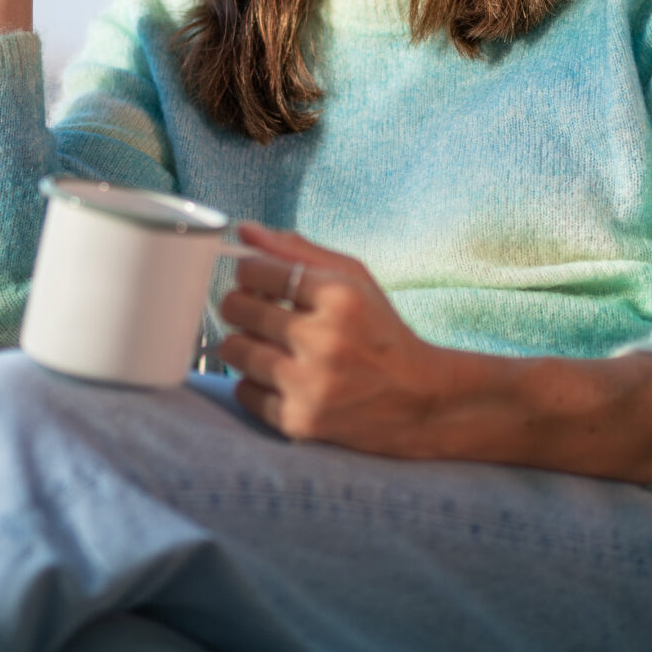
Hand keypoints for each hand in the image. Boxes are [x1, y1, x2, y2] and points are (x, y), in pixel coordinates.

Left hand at [216, 224, 473, 457]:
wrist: (417, 400)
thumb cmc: (380, 332)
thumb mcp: (354, 279)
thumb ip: (298, 251)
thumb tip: (243, 229)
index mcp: (340, 297)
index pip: (257, 269)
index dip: (250, 271)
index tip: (258, 280)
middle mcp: (324, 341)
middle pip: (237, 307)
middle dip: (242, 304)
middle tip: (260, 312)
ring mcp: (310, 386)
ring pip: (233, 349)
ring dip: (245, 345)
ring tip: (272, 346)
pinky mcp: (299, 422)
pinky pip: (243, 392)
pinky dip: (255, 383)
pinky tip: (281, 379)